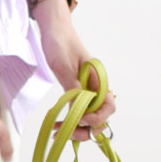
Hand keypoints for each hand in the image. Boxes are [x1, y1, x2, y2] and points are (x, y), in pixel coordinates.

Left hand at [38, 16, 116, 141]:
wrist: (52, 27)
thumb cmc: (59, 41)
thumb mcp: (62, 63)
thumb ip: (72, 85)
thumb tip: (79, 107)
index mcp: (98, 78)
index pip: (108, 104)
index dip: (99, 116)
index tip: (83, 120)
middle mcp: (94, 85)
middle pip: (100, 114)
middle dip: (88, 128)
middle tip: (70, 134)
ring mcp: (84, 88)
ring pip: (88, 114)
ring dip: (78, 127)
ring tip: (60, 132)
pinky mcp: (74, 88)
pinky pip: (76, 108)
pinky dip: (70, 119)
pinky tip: (58, 125)